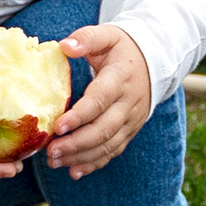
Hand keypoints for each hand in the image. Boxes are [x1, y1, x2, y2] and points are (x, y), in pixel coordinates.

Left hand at [46, 25, 151, 177]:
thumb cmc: (122, 48)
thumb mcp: (107, 35)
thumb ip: (86, 38)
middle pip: (103, 129)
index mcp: (120, 79)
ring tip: (55, 162)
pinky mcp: (130, 130)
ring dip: (81, 156)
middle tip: (51, 152)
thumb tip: (64, 46)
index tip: (57, 126)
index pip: (100, 100)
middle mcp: (128, 103)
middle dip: (76, 144)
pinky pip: (113, 151)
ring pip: (108, 144)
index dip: (80, 116)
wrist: (154, 61)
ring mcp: (131, 120)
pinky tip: (74, 171)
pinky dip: (95, 163)